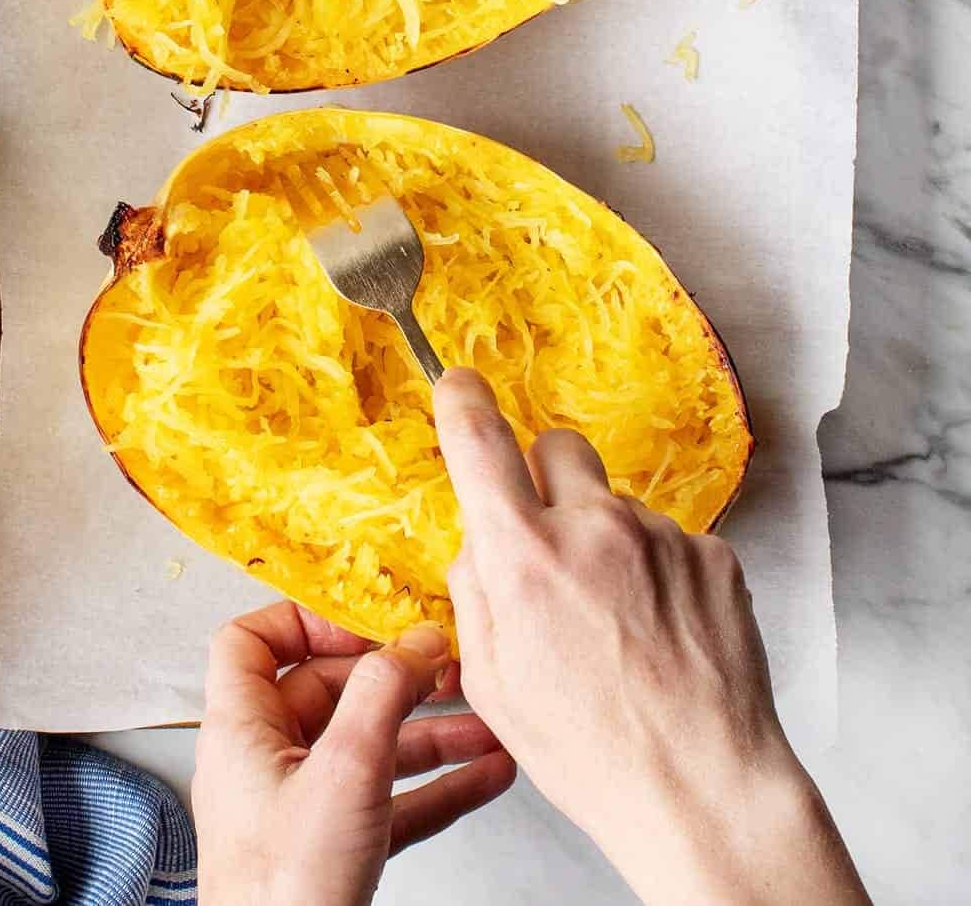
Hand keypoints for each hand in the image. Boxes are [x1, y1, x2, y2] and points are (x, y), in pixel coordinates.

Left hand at [193, 601, 514, 905]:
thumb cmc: (284, 893)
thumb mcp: (343, 770)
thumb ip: (383, 693)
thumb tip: (416, 638)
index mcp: (242, 729)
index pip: (251, 641)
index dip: (306, 620)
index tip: (368, 623)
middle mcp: (265, 761)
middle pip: (331, 690)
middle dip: (398, 679)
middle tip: (451, 668)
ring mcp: (299, 808)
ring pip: (370, 747)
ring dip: (433, 733)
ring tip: (490, 724)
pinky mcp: (331, 851)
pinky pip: (389, 800)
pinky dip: (436, 786)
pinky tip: (486, 777)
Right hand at [433, 367, 869, 905]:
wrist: (703, 789)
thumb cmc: (589, 750)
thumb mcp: (492, 682)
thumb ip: (475, 591)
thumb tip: (481, 542)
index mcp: (525, 557)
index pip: (482, 442)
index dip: (463, 403)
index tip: (460, 384)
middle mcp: (595, 527)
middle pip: (557, 447)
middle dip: (546, 479)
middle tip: (551, 540)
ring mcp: (662, 535)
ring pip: (616, 504)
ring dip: (607, 539)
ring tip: (621, 621)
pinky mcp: (713, 553)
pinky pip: (668, 539)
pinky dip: (658, 572)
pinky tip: (662, 630)